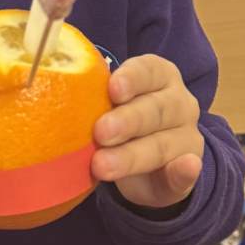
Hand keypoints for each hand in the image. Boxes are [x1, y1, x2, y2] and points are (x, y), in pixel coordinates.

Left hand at [91, 55, 203, 212]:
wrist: (151, 165)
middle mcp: (179, 103)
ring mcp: (187, 137)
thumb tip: (55, 92)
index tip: (113, 89)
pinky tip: (185, 167)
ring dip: (133, 155)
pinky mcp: (188, 171)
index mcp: (160, 77)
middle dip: (127, 121)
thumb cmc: (124, 124)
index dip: (132, 78)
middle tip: (100, 133)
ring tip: (102, 166)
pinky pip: (187, 174)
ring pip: (163, 144)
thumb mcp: (113, 105)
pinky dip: (184, 172)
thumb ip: (96, 99)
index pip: (149, 70)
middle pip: (156, 109)